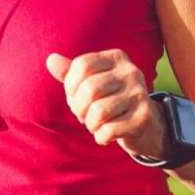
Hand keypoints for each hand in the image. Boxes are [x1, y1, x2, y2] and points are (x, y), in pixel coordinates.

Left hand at [46, 50, 165, 161]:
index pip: (82, 65)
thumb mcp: (90, 82)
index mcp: (116, 58)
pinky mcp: (144, 117)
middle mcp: (131, 72)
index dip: (70, 85)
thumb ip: (70, 72)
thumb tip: (51, 59)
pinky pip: (109, 130)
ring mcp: (139, 94)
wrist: (143, 123)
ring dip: (90, 124)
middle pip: (89, 89)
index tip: (74, 96)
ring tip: (95, 124)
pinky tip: (106, 135)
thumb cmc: (109, 99)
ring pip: (98, 112)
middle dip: (78, 108)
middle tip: (83, 115)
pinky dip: (101, 137)